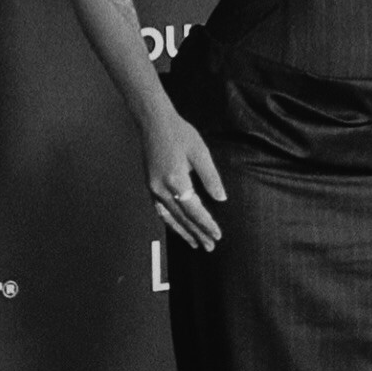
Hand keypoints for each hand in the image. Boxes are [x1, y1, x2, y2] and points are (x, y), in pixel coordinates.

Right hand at [142, 113, 226, 251]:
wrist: (154, 123)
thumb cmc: (179, 134)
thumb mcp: (200, 152)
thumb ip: (211, 177)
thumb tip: (221, 198)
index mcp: (176, 180)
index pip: (194, 210)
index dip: (206, 224)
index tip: (217, 235)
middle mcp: (161, 189)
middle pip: (182, 218)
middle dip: (197, 234)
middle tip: (209, 247)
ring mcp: (153, 188)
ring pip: (169, 217)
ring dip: (183, 232)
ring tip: (194, 243)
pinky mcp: (150, 186)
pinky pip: (161, 210)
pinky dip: (171, 221)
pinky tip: (178, 226)